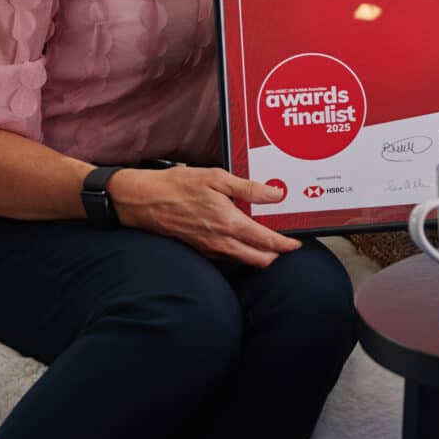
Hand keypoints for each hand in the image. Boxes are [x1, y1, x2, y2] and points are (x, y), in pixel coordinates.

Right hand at [108, 166, 301, 266]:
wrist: (142, 201)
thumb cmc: (176, 186)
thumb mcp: (216, 177)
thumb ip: (248, 189)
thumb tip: (274, 195)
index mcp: (229, 224)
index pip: (267, 243)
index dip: (286, 245)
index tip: (296, 243)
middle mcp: (221, 242)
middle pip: (259, 260)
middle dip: (275, 254)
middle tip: (284, 241)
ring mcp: (210, 249)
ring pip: (243, 260)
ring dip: (258, 253)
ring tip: (265, 236)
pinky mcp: (200, 250)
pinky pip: (227, 256)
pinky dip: (239, 250)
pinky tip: (239, 234)